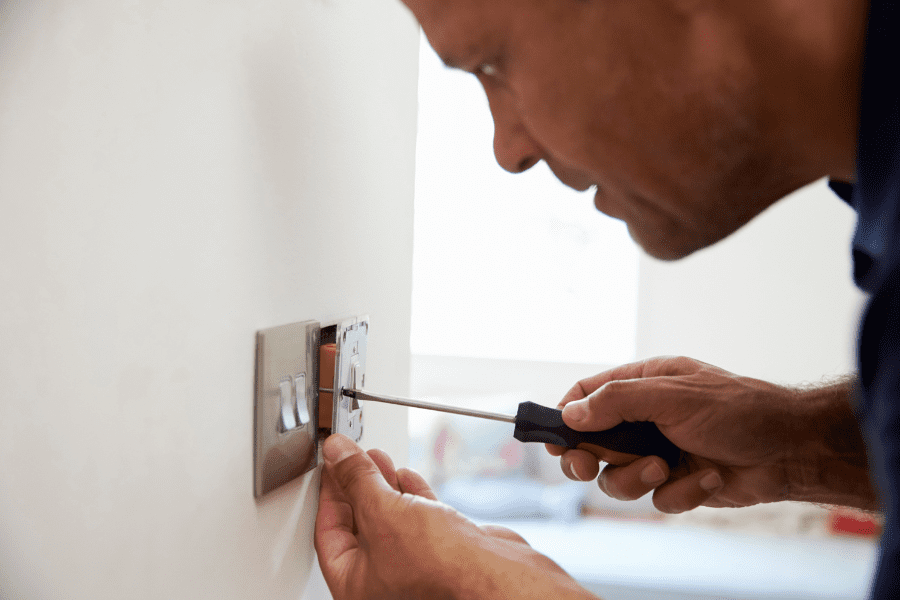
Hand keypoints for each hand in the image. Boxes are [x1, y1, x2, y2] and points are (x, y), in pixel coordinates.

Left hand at [315, 435, 595, 599]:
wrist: (493, 575)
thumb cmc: (440, 567)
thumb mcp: (382, 510)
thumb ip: (356, 478)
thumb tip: (337, 454)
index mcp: (354, 586)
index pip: (329, 532)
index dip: (329, 493)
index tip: (331, 464)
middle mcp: (382, 583)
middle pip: (360, 525)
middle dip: (357, 485)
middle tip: (351, 457)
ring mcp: (414, 569)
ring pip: (390, 520)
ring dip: (384, 486)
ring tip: (378, 459)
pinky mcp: (443, 555)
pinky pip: (419, 522)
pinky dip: (412, 497)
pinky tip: (408, 478)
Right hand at [546, 357, 865, 512]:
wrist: (790, 450)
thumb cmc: (738, 409)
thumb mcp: (671, 395)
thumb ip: (617, 402)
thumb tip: (570, 414)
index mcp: (641, 385)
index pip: (587, 396)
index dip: (564, 416)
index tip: (551, 438)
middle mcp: (645, 419)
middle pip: (592, 444)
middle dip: (587, 459)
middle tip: (586, 467)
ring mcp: (660, 451)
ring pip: (618, 478)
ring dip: (637, 477)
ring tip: (667, 468)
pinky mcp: (678, 483)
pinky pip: (657, 498)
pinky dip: (681, 492)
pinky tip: (709, 476)